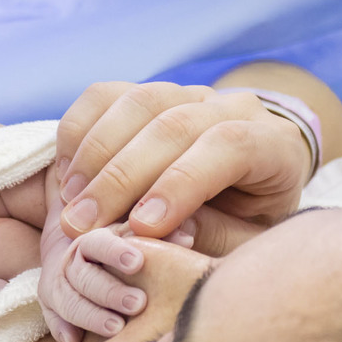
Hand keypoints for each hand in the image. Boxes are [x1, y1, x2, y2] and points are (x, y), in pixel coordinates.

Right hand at [40, 217, 156, 341]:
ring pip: (69, 302)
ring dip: (91, 316)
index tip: (137, 262)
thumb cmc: (119, 251)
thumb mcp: (135, 238)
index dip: (115, 252)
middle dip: (110, 292)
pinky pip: (53, 322)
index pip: (98, 244)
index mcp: (90, 242)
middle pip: (84, 277)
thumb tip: (184, 240)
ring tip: (116, 329)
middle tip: (138, 303)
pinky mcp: (51, 310)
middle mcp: (70, 263)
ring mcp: (58, 287)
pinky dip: (63, 332)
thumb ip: (159, 237)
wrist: (79, 259)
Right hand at [54, 81, 312, 239]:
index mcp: (273, 146)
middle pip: (173, 124)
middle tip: (82, 226)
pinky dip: (78, 133)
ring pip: (138, 102)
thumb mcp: (244, 246)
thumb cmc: (247, 228)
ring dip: (94, 155)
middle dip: (120, 178)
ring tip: (69, 203)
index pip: (227, 146)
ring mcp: (189, 95)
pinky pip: (105, 96)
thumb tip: (159, 230)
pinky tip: (67, 178)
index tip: (141, 227)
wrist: (249, 189)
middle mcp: (234, 108)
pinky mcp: (149, 95)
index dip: (180, 183)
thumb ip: (210, 238)